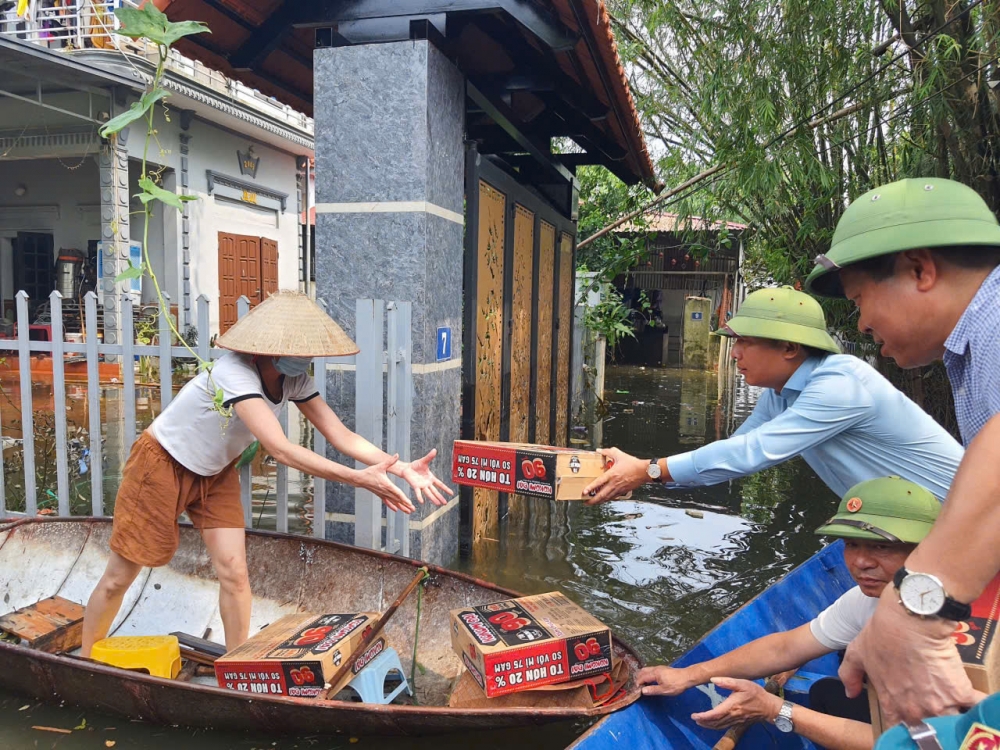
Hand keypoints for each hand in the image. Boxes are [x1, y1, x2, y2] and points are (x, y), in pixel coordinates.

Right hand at [356, 455, 414, 513]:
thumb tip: (397, 455)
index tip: (410, 503)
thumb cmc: (370, 471)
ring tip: (408, 512)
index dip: (404, 498)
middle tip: (413, 510)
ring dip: (401, 507)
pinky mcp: (380, 495)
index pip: (397, 493)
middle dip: (405, 505)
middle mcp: (385, 491)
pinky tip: (396, 510)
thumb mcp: (380, 465)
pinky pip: (387, 502)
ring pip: (393, 502)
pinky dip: (392, 506)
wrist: (360, 479)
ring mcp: (382, 494)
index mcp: (387, 484)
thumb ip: (390, 461)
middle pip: (397, 500)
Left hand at [399, 448, 453, 505]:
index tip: (452, 494)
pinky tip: (422, 502)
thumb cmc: (416, 465)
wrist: (407, 468)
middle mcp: (427, 483)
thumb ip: (429, 457)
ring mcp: (422, 486)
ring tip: (438, 504)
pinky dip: (420, 497)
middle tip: (445, 503)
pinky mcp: (415, 486)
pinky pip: (418, 492)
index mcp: (431, 478)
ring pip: (429, 493)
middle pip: (435, 491)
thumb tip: (434, 450)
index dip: (446, 489)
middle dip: (441, 497)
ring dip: (433, 499)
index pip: (440, 484)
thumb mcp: (424, 461)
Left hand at [583, 448, 648, 504]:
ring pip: (607, 498)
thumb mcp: (619, 454)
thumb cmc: (632, 464)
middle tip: (586, 502)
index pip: (599, 482)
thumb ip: (608, 452)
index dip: (591, 488)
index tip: (584, 492)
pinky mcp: (623, 491)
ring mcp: (619, 489)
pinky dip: (607, 499)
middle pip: (601, 495)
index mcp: (612, 474)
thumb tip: (599, 450)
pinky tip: (604, 500)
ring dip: (599, 501)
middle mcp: (614, 483)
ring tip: (593, 503)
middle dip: (593, 500)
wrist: (644, 471)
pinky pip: (613, 497)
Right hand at [637, 665, 698, 696]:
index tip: (636, 690)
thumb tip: (642, 691)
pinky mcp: (663, 669)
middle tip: (638, 686)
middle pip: (643, 671)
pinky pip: (651, 670)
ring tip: (643, 684)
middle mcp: (655, 668)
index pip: (642, 677)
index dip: (638, 683)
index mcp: (655, 673)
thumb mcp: (664, 690)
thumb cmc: (676, 684)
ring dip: (643, 676)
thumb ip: (653, 690)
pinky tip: (650, 680)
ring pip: (647, 670)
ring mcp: (659, 668)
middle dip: (638, 678)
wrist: (687, 677)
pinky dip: (647, 675)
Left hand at [690, 677, 781, 729]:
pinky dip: (716, 726)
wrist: (769, 707)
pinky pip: (725, 726)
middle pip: (714, 722)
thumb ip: (727, 682)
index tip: (694, 716)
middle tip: (694, 719)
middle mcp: (732, 716)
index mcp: (731, 706)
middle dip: (703, 722)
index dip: (703, 716)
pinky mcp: (739, 722)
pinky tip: (713, 724)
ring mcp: (736, 721)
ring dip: (708, 725)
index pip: (714, 714)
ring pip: (719, 726)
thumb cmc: (756, 694)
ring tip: (700, 722)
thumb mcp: (742, 684)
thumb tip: (713, 680)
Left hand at [839, 585, 986, 724]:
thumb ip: (850, 675)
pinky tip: (966, 693)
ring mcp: (938, 705)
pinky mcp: (960, 693)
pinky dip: (973, 702)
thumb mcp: (856, 652)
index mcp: (891, 703)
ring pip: (949, 721)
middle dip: (927, 720)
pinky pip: (972, 705)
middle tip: (929, 704)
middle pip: (925, 728)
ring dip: (950, 713)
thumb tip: (850, 693)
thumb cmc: (882, 633)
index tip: (906, 715)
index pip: (896, 727)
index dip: (902, 723)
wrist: (910, 619)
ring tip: (948, 700)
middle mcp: (914, 710)